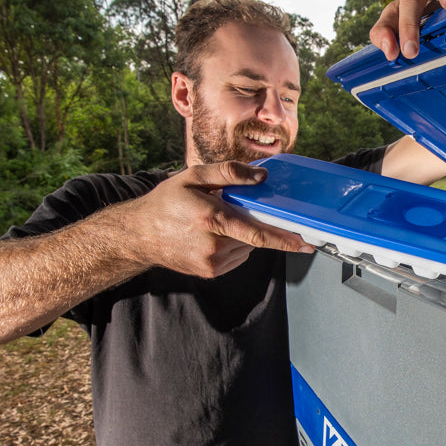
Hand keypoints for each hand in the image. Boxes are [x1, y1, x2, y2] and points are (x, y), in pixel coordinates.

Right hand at [130, 161, 313, 277]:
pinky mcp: (210, 272)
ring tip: (216, 223)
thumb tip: (261, 177)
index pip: (258, 233)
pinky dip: (234, 245)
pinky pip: (237, 257)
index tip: (306, 243)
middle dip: (254, 224)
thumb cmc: (167, 202)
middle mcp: (213, 245)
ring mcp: (212, 263)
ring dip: (243, 235)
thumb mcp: (193, 176)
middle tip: (234, 212)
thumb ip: (229, 173)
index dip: (285, 239)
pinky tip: (214, 235)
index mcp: (212, 219)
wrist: (139, 235)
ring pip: (247, 248)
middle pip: (254, 237)